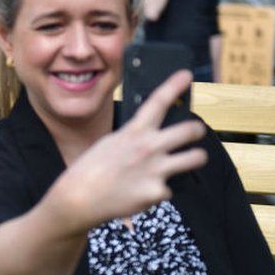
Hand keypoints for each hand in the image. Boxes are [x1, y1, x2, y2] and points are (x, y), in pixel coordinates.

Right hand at [48, 70, 206, 231]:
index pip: (158, 102)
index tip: (186, 75)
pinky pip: (169, 189)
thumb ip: (133, 137)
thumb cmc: (90, 170)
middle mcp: (149, 147)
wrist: (78, 199)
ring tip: (185, 162)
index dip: (174, 85)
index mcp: (133, 132)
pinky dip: (158, 191)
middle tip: (195, 133)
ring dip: (194, 158)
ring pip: (196, 158)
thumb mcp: (110, 143)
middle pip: (190, 130)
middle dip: (197, 130)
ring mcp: (156, 169)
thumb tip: (154, 136)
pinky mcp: (157, 192)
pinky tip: (141, 193)